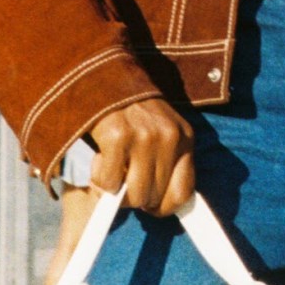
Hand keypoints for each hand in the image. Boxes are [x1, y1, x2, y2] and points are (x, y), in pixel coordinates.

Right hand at [88, 99, 195, 215]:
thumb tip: (162, 208)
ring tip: (112, 167)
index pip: (184, 193)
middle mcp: (169, 136)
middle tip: (123, 178)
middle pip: (153, 198)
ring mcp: (144, 136)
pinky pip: (108, 183)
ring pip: (133, 196)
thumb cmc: (134, 113)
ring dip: (116, 191)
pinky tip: (101, 155)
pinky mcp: (118, 135)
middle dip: (135, 197)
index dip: (163, 208)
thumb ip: (166, 164)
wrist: (107, 76)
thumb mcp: (162, 132)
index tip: (149, 208)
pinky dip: (99, 177)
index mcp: (184, 137)